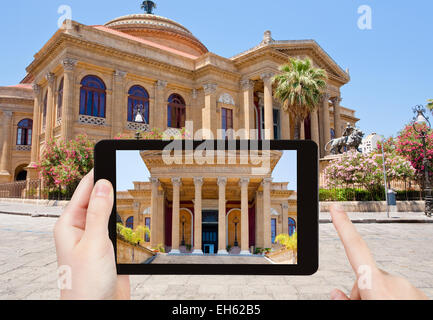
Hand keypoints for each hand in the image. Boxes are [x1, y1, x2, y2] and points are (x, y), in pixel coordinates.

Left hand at [54, 170, 129, 299]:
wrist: (98, 309)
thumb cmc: (86, 283)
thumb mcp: (93, 243)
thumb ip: (98, 212)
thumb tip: (103, 183)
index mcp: (69, 224)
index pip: (84, 189)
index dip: (98, 173)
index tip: (111, 157)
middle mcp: (81, 228)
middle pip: (98, 199)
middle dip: (113, 186)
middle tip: (130, 170)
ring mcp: (96, 238)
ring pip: (111, 212)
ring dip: (122, 204)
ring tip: (137, 188)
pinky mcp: (109, 247)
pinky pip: (119, 226)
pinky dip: (128, 219)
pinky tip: (138, 214)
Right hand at [330, 205, 427, 299]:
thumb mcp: (359, 311)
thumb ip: (346, 301)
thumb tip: (336, 293)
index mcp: (377, 286)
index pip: (355, 247)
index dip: (343, 226)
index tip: (336, 208)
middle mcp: (395, 282)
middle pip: (367, 275)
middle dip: (362, 290)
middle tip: (362, 305)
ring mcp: (411, 288)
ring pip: (383, 286)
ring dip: (378, 295)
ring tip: (382, 307)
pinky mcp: (420, 294)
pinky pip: (399, 292)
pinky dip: (393, 299)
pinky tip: (394, 306)